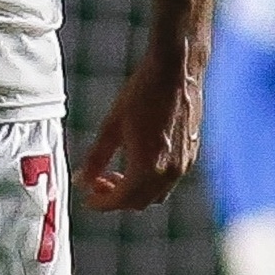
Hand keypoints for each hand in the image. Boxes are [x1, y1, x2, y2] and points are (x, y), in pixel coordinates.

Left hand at [76, 42, 201, 212]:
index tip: (88, 197)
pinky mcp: (191, 153)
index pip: (120, 200)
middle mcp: (170, 172)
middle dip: (116, 198)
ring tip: (116, 173)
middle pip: (139, 202)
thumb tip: (83, 179)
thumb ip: (96, 159)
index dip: (100, 203)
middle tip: (97, 182)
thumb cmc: (143, 93)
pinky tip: (138, 160)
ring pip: (156, 193)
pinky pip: (169, 179)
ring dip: (135, 190)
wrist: (176, 71)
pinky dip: (151, 180)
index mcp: (148, 168)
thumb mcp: (111, 126)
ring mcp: (184, 164)